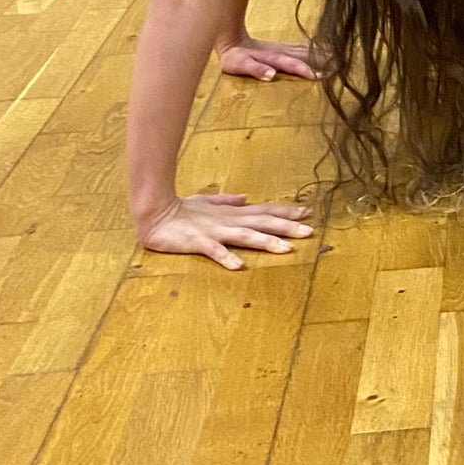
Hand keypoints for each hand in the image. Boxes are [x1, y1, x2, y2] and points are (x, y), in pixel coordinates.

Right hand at [138, 192, 312, 269]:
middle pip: (262, 223)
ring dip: (266, 242)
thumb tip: (245, 198)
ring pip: (245, 236)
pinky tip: (239, 266)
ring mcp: (214, 231)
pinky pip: (214, 251)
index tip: (308, 212)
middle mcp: (227, 220)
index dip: (285, 211)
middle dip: (286, 226)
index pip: (263, 211)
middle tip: (309, 230)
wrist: (154, 212)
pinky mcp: (198, 242)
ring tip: (286, 248)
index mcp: (231, 213)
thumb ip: (227, 201)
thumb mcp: (207, 202)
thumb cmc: (181, 209)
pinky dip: (227, 258)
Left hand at [218, 35, 329, 82]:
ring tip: (339, 58)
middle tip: (341, 66)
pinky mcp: (283, 48)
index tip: (320, 77)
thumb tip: (272, 75)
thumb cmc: (234, 56)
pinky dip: (315, 50)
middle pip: (306, 56)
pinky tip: (323, 51)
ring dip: (322, 55)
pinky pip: (303, 49)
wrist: (231, 38)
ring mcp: (283, 48)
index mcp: (274, 57)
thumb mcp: (239, 64)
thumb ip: (255, 69)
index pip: (293, 64)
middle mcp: (282, 51)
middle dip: (322, 61)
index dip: (306, 70)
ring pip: (306, 51)